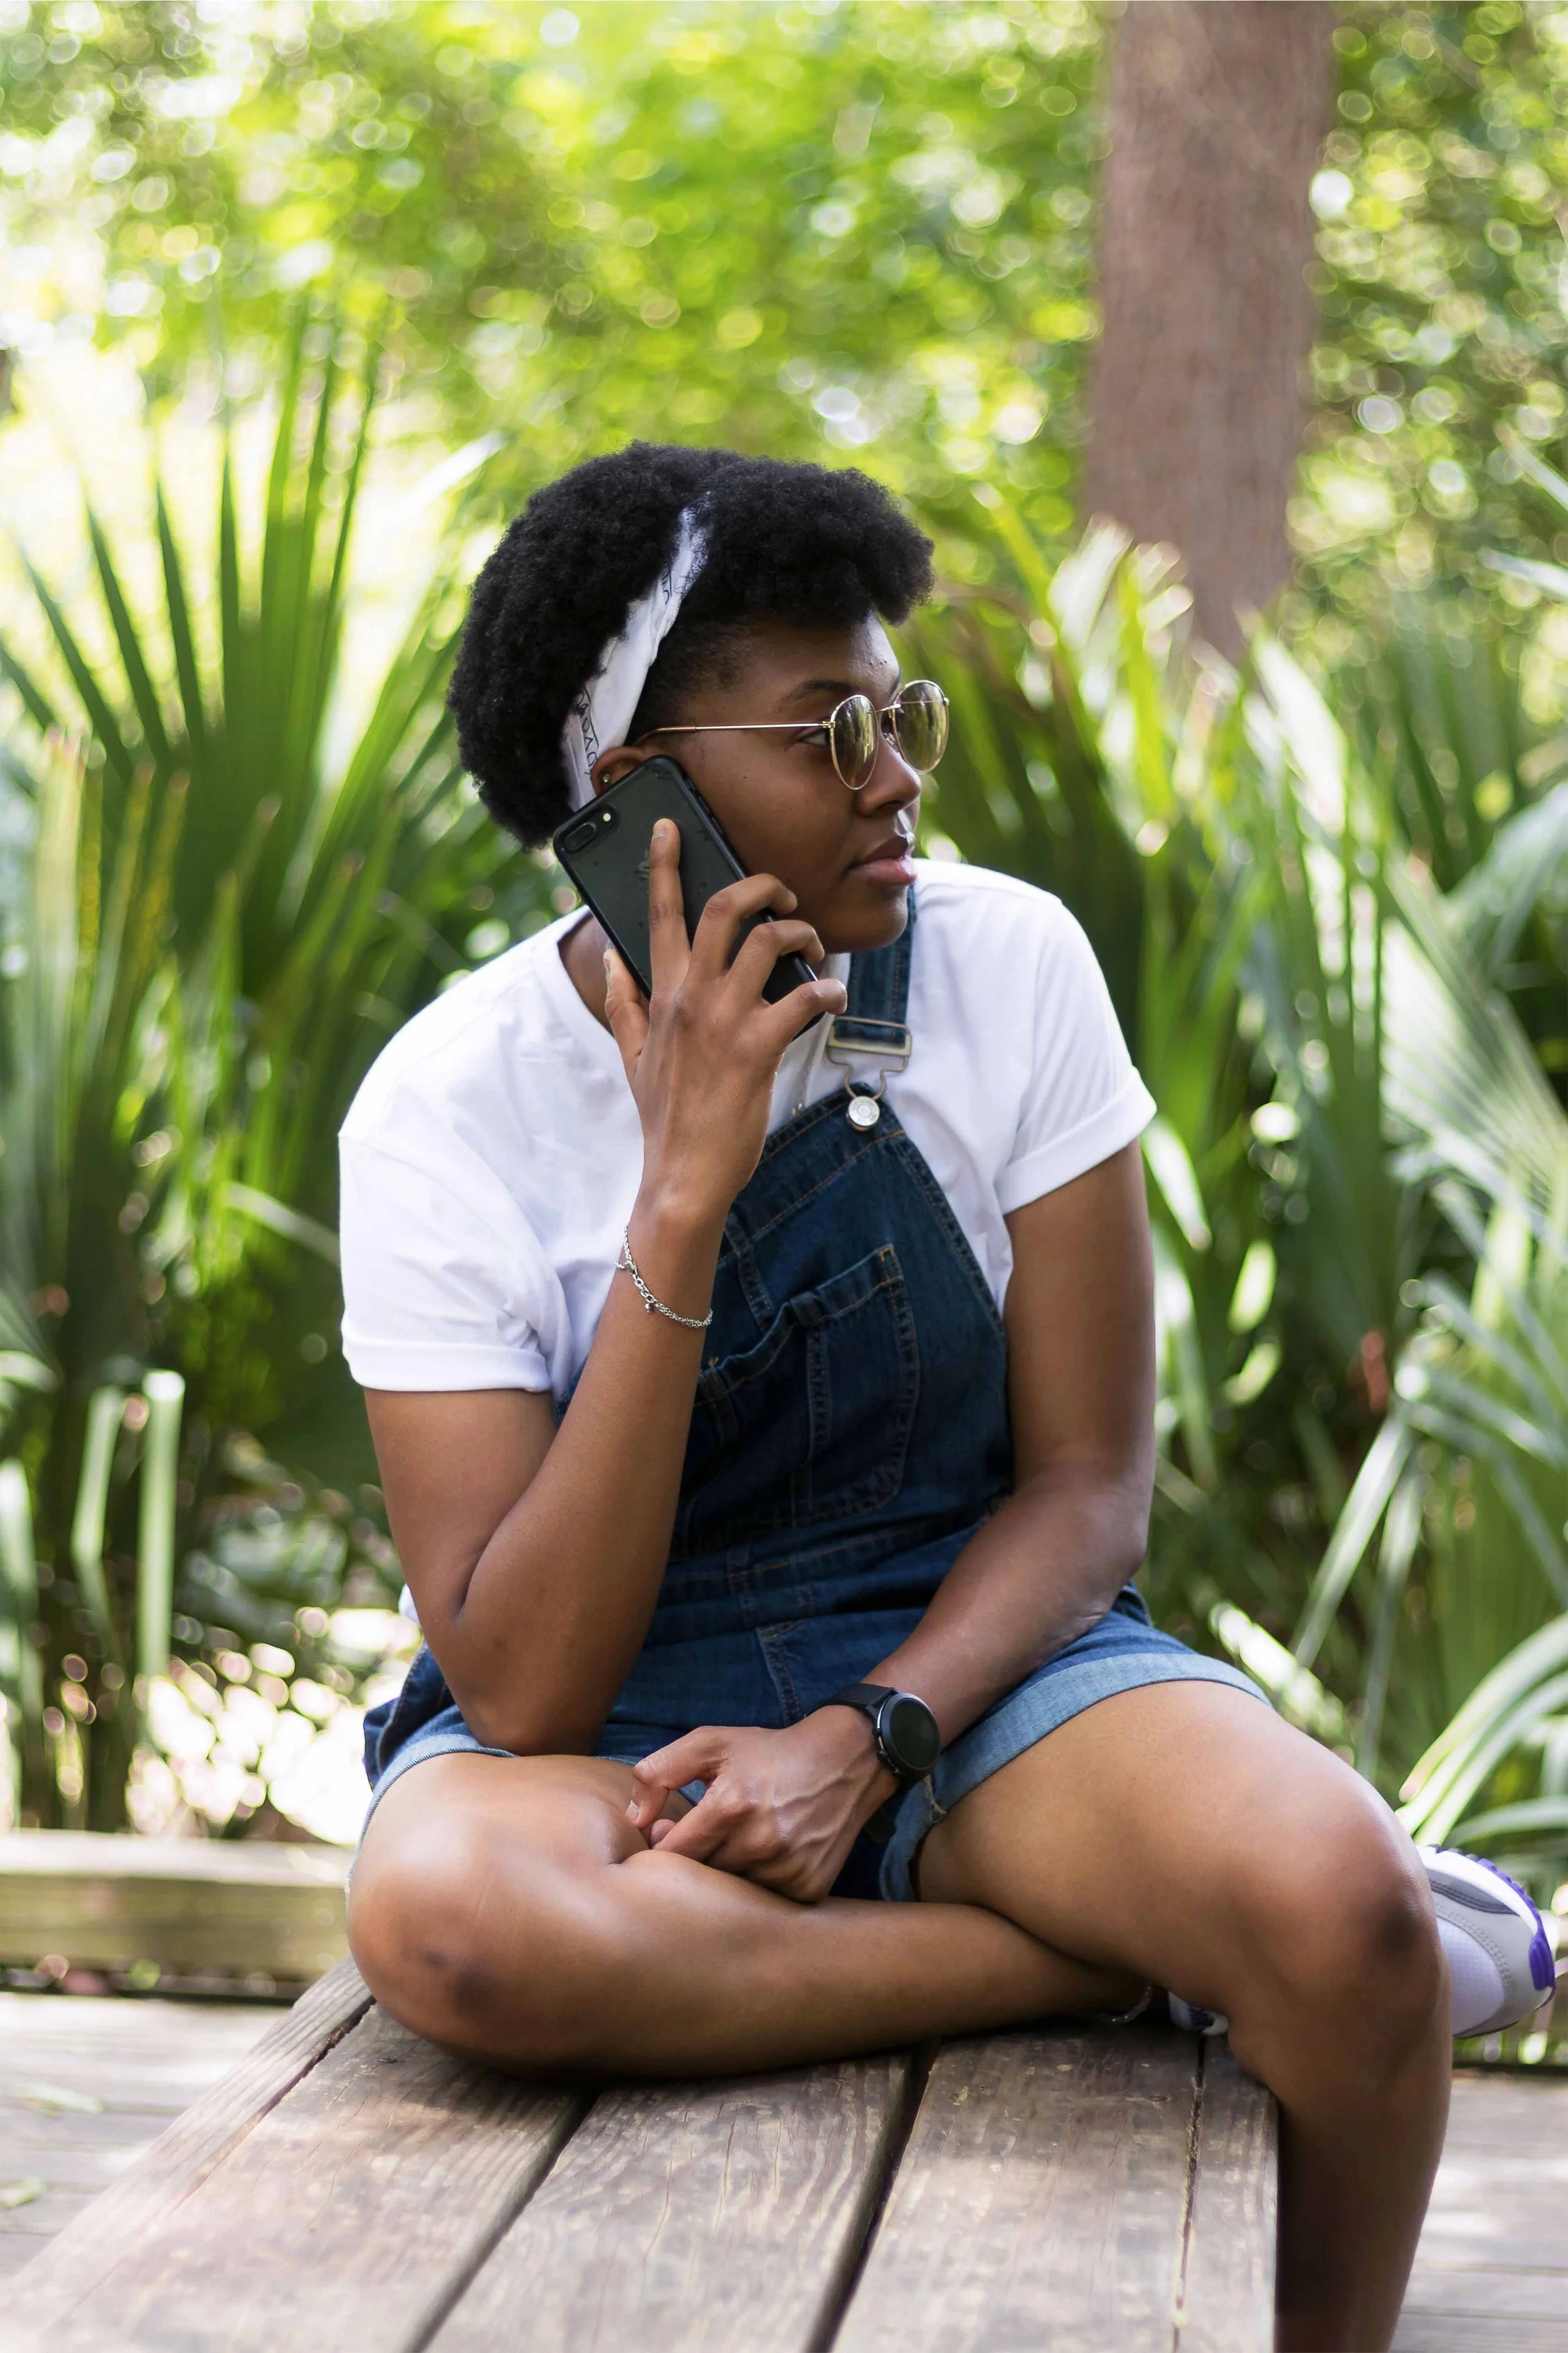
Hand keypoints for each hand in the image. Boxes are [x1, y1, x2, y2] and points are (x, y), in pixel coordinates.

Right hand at [604, 820, 846, 1230]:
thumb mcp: (633, 1056)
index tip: (670, 827)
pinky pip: (804, 998)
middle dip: (762, 886)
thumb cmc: (665, 1118)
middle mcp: (691, 998)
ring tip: (816, 953)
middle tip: (785, 896)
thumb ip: (623, 1003)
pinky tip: (835, 999)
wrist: (682, 1176)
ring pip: (769, 942)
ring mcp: (723, 1021)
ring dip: (805, 936)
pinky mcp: (757, 1049)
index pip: (660, 915)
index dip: (666, 864)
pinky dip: (830, 991)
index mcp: (661, 994)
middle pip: (723, 909)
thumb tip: (611, 961)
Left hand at [626, 1710, 896, 1903]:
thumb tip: (634, 1820)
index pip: (673, 1854)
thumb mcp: (711, 1743)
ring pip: (732, 1893)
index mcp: (730, 1806)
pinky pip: (766, 1902)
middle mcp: (760, 1843)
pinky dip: (760, 1885)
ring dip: (727, 1875)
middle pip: (701, 1877)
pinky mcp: (808, 1888)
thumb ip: (659, 1773)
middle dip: (695, 1860)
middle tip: (706, 1836)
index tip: (671, 1833)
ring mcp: (787, 1869)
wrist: (844, 1761)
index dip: (664, 1846)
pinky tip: (768, 1858)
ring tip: (738, 1844)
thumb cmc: (768, 1753)